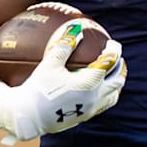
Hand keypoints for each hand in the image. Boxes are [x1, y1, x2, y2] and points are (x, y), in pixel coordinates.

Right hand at [0, 27, 125, 140]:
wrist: (26, 118)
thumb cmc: (37, 89)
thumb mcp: (49, 64)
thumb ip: (65, 45)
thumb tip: (76, 28)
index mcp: (89, 84)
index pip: (109, 64)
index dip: (114, 51)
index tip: (112, 43)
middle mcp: (94, 98)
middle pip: (118, 82)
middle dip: (120, 68)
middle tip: (116, 57)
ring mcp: (90, 110)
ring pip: (112, 96)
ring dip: (115, 83)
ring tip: (111, 74)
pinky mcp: (82, 118)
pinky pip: (101, 105)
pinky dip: (105, 94)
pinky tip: (95, 89)